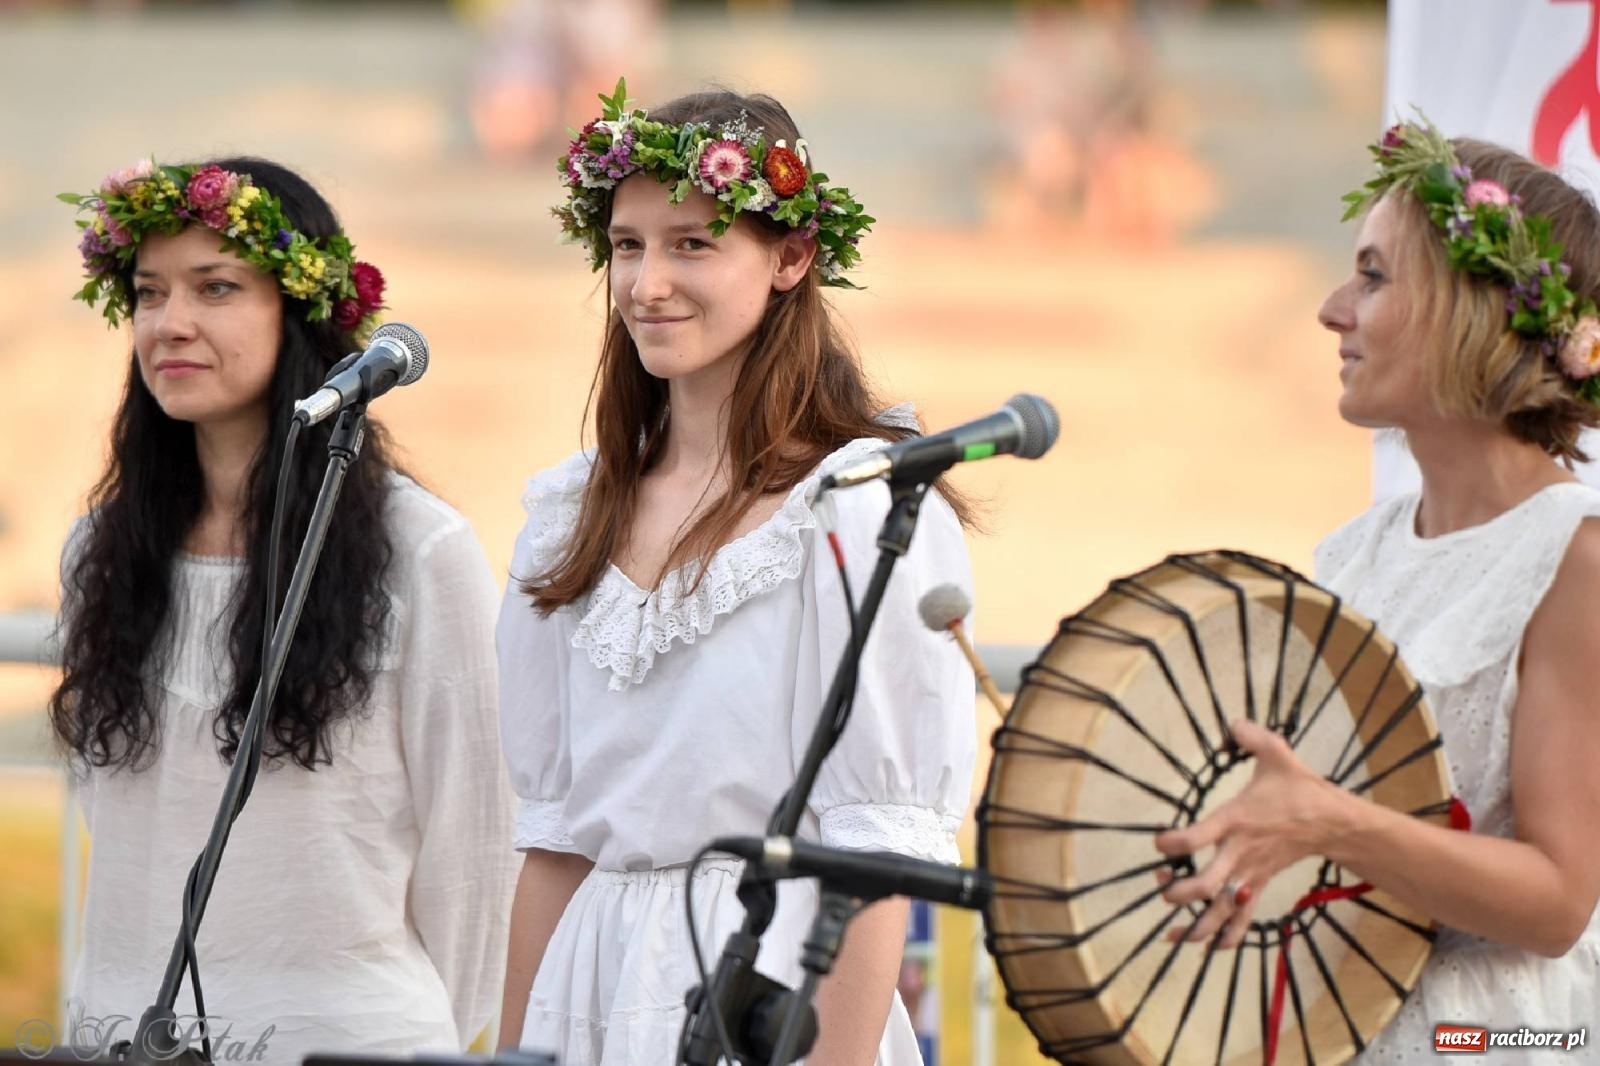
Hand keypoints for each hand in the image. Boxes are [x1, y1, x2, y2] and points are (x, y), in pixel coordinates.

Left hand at [1153, 718, 1344, 949]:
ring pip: (1223, 909)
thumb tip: (1232, 724)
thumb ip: (1250, 735)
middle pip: (1207, 884)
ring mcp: (1251, 872)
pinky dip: (1228, 935)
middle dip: (1181, 893)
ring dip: (1198, 924)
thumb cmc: (1299, 788)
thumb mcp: (1276, 753)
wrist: (1334, 821)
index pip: (1196, 838)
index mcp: (1236, 820)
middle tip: (1164, 889)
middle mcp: (1240, 852)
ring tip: (1173, 934)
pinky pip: (1244, 917)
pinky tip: (1209, 947)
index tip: (1159, 842)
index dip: (1171, 844)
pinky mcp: (1262, 883)